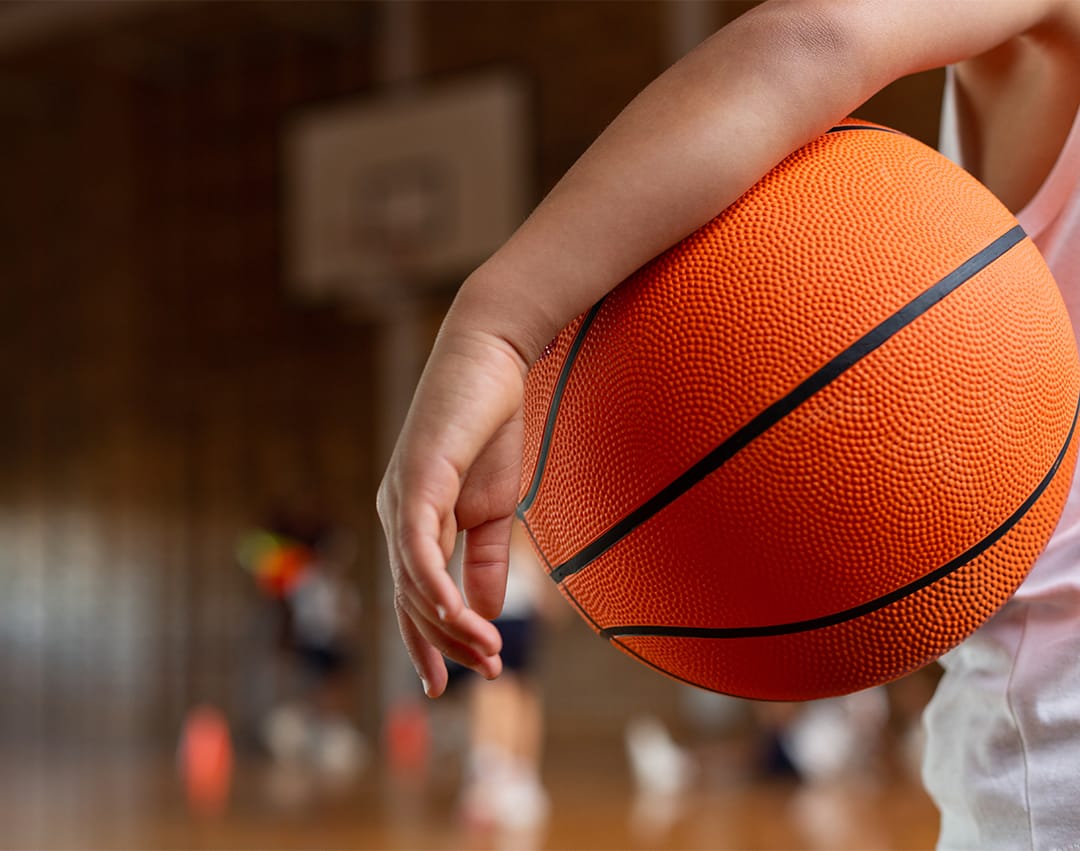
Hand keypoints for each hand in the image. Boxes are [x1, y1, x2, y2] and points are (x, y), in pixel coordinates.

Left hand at [377, 316, 530, 697]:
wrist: (492, 361)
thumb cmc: (490, 427)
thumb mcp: (495, 507)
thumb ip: (485, 558)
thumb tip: (486, 611)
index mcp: (412, 521)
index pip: (411, 596)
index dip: (425, 643)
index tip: (444, 686)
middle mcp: (395, 514)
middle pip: (410, 598)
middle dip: (447, 642)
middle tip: (488, 670)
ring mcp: (400, 497)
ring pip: (413, 580)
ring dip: (450, 623)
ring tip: (487, 652)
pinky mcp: (417, 479)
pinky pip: (418, 545)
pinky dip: (434, 583)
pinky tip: (456, 612)